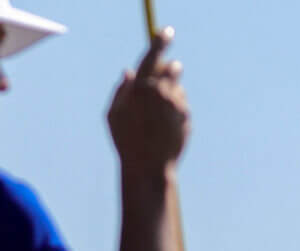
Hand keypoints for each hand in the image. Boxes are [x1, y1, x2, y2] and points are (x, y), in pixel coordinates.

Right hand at [109, 28, 189, 174]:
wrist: (148, 167)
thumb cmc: (125, 141)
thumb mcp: (113, 114)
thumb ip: (121, 91)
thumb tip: (129, 72)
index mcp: (141, 87)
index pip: (153, 55)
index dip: (160, 41)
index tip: (166, 33)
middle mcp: (161, 92)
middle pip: (171, 68)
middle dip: (169, 70)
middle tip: (164, 77)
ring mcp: (176, 104)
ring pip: (177, 88)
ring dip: (170, 94)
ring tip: (156, 116)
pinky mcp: (186, 116)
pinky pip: (182, 106)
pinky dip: (175, 111)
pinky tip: (164, 127)